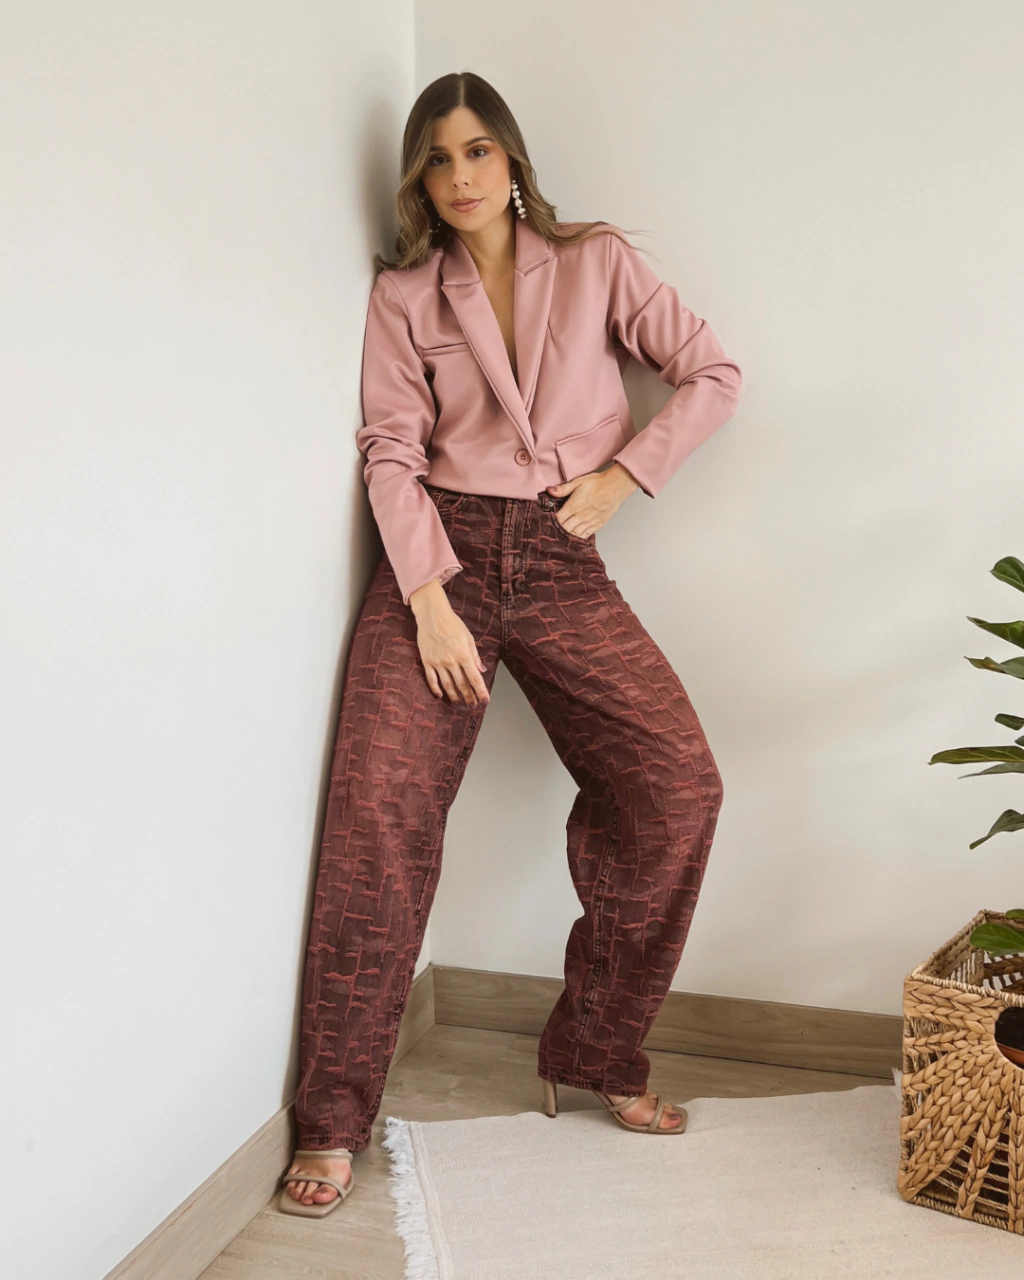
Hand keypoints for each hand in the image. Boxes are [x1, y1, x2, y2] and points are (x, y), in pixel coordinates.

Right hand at [409, 581, 489, 705]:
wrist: (432, 615)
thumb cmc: (453, 624)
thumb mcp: (469, 638)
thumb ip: (475, 656)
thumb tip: (481, 670)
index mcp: (464, 655)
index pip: (475, 678)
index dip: (481, 692)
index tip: (485, 701)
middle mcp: (451, 661)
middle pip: (462, 684)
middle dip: (469, 697)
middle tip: (473, 705)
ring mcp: (438, 662)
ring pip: (447, 685)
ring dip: (454, 696)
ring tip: (459, 703)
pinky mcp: (427, 661)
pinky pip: (431, 679)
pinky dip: (436, 689)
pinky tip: (440, 696)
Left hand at [546, 462, 639, 538]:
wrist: (616, 487)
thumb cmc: (598, 483)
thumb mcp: (578, 482)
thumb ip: (563, 489)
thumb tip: (549, 490)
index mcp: (573, 506)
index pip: (557, 520)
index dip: (550, 522)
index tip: (546, 522)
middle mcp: (580, 517)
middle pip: (564, 530)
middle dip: (557, 531)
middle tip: (552, 531)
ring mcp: (589, 522)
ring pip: (573, 535)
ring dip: (566, 536)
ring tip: (561, 537)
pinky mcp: (597, 525)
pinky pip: (585, 536)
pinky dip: (578, 538)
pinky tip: (574, 537)